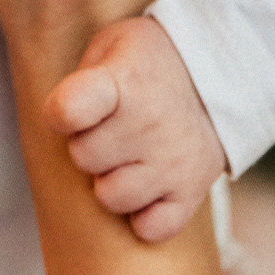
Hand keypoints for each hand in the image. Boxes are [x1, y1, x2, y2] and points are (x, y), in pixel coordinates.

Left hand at [46, 17, 226, 242]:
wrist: (216, 73)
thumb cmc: (144, 65)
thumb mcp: (111, 46)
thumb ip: (80, 79)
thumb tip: (58, 121)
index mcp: (125, 80)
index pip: (70, 110)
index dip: (60, 114)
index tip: (69, 111)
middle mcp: (149, 123)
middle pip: (83, 156)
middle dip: (88, 144)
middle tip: (110, 128)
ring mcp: (173, 161)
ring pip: (111, 196)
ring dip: (113, 179)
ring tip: (129, 156)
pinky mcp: (192, 192)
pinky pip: (150, 228)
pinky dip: (145, 214)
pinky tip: (149, 186)